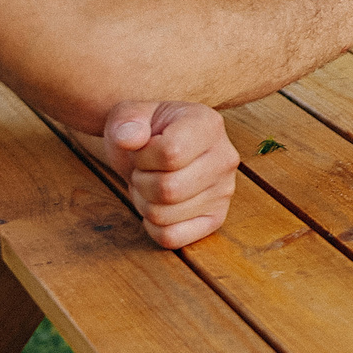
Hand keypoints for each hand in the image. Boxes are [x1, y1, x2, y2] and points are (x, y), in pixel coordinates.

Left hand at [101, 102, 238, 249]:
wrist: (158, 147)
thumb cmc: (146, 131)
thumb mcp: (130, 115)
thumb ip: (126, 121)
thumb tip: (129, 138)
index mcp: (209, 125)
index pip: (171, 154)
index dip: (143, 156)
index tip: (143, 149)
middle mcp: (226, 158)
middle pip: (168, 189)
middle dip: (141, 181)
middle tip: (144, 170)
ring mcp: (224, 191)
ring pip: (165, 216)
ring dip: (144, 203)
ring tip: (152, 184)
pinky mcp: (216, 218)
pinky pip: (172, 237)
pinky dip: (153, 226)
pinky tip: (159, 205)